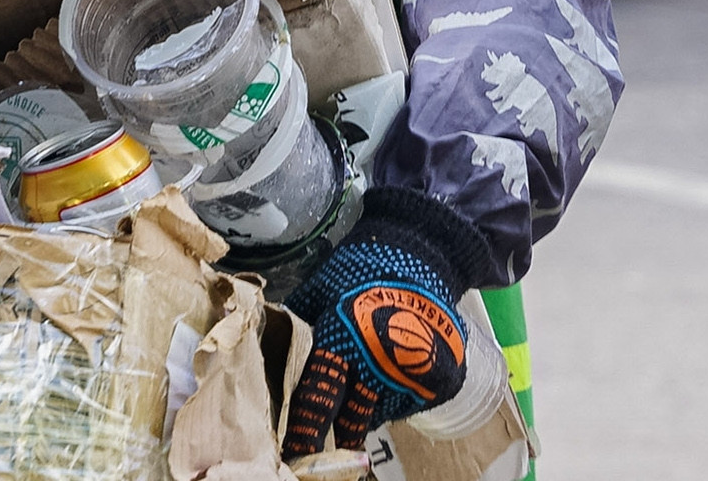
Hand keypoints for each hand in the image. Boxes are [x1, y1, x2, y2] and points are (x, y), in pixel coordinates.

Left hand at [283, 228, 470, 454]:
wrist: (422, 252)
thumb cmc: (362, 267)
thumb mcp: (321, 287)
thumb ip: (299, 320)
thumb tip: (271, 341)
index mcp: (340, 341)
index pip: (317, 398)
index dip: (305, 430)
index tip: (293, 455)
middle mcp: (376, 364)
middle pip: (351, 419)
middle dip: (336, 438)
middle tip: (324, 454)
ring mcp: (410, 374)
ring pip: (377, 414)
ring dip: (362, 413)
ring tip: (355, 402)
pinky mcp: (436, 379)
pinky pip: (404, 403)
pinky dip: (391, 397)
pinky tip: (385, 376)